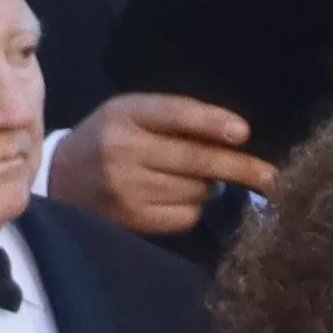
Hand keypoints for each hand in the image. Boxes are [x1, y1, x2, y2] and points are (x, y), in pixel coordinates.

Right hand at [46, 94, 272, 234]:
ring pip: (197, 190)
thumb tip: (236, 137)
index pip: (175, 113)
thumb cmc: (110, 139)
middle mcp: (122, 150)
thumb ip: (176, 118)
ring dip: (208, 186)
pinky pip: (186, 215)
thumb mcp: (132, 114)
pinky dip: (191, 208)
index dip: (212, 123)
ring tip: (184, 177)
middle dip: (241, 168)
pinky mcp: (131, 219)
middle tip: (274, 178)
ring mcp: (125, 188)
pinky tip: (171, 197)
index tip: (244, 133)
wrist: (58, 179)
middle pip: (196, 159)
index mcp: (124, 114)